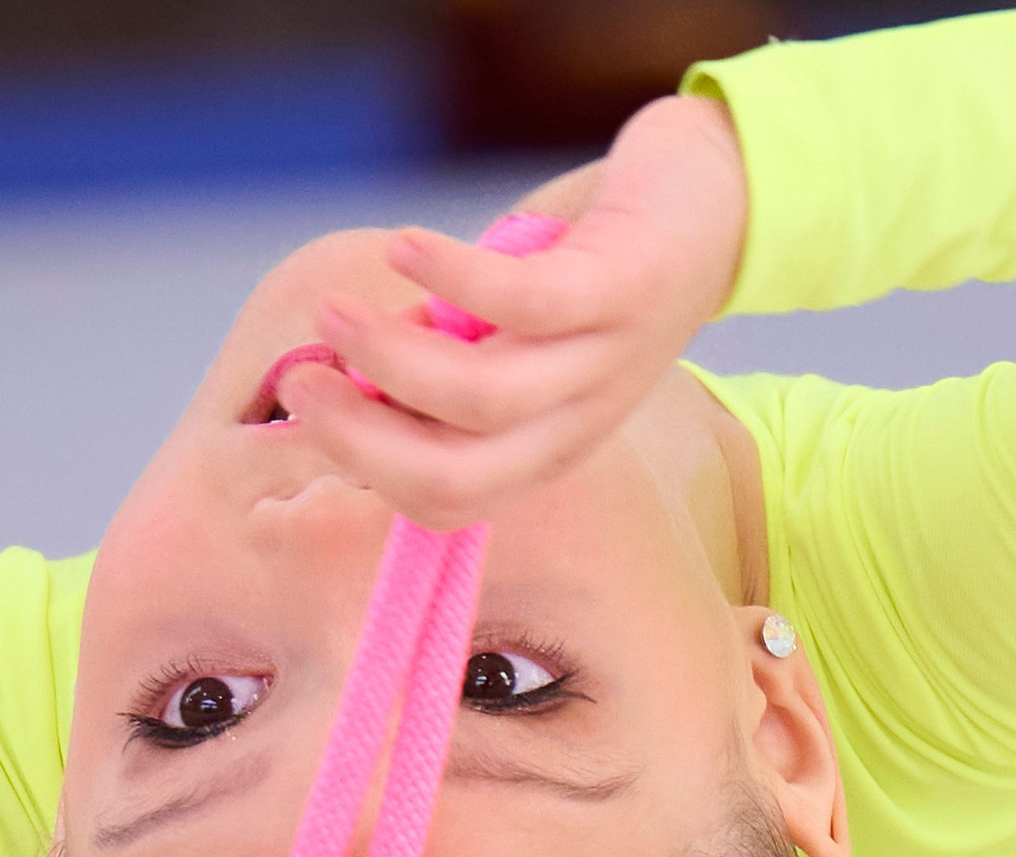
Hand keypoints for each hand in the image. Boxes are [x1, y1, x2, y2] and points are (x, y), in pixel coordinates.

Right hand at [278, 94, 748, 528]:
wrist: (713, 196)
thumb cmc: (591, 267)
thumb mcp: (516, 338)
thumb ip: (443, 362)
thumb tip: (340, 371)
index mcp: (546, 447)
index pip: (441, 501)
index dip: (359, 462)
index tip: (303, 398)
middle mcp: (578, 422)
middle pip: (454, 476)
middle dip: (357, 436)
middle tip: (301, 377)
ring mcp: (607, 361)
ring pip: (481, 399)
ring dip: (386, 358)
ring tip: (333, 311)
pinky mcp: (625, 288)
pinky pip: (523, 303)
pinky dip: (447, 277)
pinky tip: (401, 247)